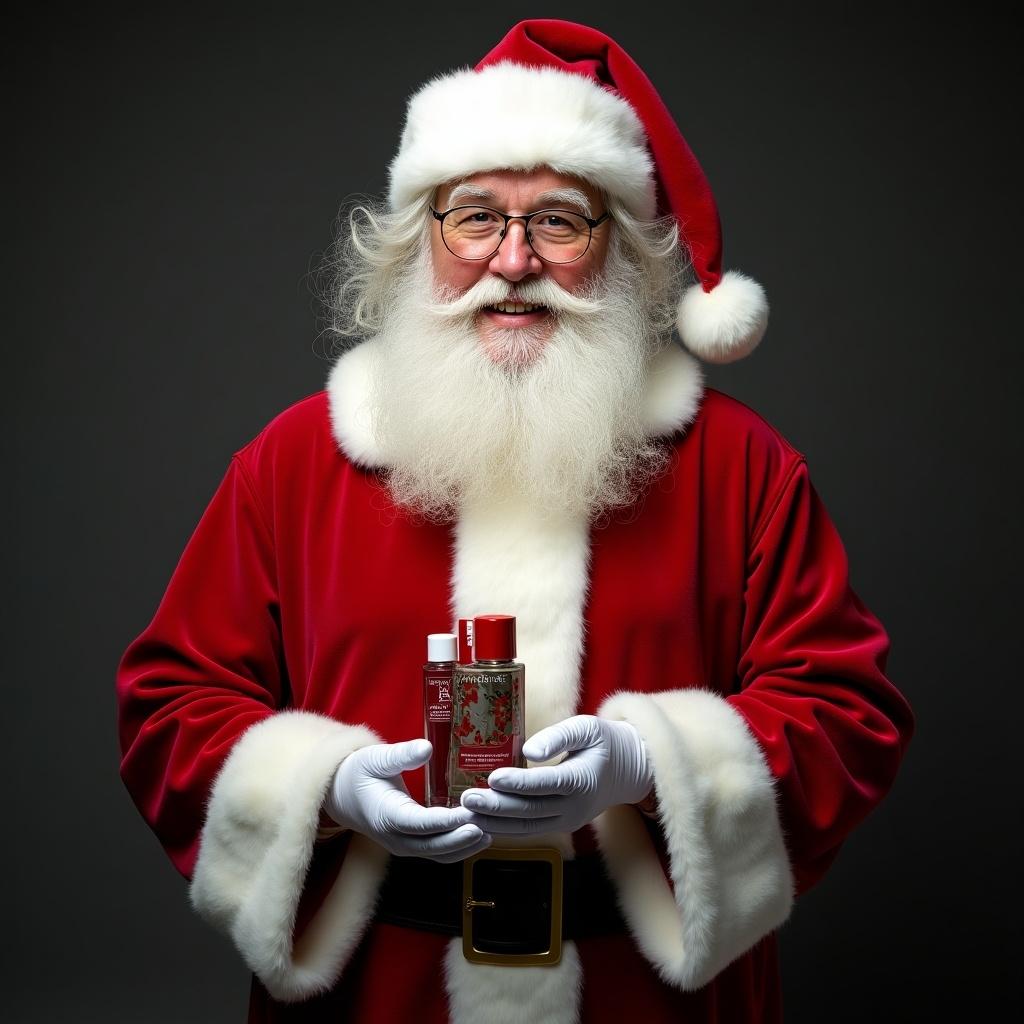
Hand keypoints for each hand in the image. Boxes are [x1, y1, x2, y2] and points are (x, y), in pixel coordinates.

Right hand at [325, 739, 490, 862]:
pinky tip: (480, 835)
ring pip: (439, 854)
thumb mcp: (376, 758)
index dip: (447, 822)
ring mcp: (404, 846)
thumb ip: (401, 755)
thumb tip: (426, 748)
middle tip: (490, 824)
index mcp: (386, 816)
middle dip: (463, 838)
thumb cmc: (359, 773)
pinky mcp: (412, 845)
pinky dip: (460, 847)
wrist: (341, 795)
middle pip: (434, 846)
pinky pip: (439, 852)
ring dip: (465, 846)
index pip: (421, 824)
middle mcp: (396, 838)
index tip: (471, 814)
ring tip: (492, 830)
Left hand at [461, 716, 652, 835]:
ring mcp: (567, 820)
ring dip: (493, 822)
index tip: (493, 778)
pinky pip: (528, 830)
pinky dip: (503, 828)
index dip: (519, 783)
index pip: (545, 783)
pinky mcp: (559, 825)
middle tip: (466, 800)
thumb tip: (529, 750)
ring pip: (526, 826)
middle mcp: (574, 807)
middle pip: (530, 810)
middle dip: (495, 807)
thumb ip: (559, 736)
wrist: (627, 771)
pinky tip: (480, 823)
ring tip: (465, 814)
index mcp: (582, 780)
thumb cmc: (604, 743)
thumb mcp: (587, 728)